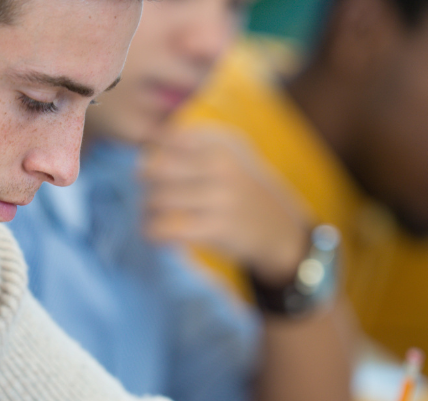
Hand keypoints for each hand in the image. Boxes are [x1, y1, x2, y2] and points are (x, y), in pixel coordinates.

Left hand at [140, 126, 310, 283]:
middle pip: (155, 168)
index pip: (167, 139)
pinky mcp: (217, 228)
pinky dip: (152, 232)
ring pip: (156, 199)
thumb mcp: (229, 153)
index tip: (161, 172)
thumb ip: (192, 143)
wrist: (281, 229)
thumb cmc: (244, 189)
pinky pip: (166, 228)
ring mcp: (220, 196)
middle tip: (153, 193)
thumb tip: (148, 145)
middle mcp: (221, 164)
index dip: (154, 157)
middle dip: (146, 183)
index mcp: (221, 142)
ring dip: (147, 211)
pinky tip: (156, 234)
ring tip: (154, 216)